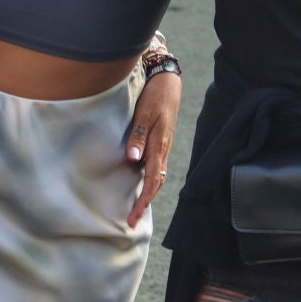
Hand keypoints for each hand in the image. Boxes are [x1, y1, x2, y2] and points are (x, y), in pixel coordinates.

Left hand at [125, 69, 180, 227]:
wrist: (168, 81)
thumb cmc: (155, 96)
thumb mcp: (144, 114)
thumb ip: (138, 136)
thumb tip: (133, 159)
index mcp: (159, 146)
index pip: (152, 180)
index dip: (143, 200)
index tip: (134, 216)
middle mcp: (163, 149)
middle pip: (156, 183)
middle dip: (145, 203)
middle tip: (132, 220)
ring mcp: (163, 146)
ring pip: (157, 176)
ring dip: (148, 193)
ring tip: (137, 207)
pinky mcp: (161, 141)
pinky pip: (156, 166)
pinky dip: (150, 180)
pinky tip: (142, 182)